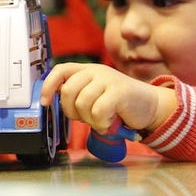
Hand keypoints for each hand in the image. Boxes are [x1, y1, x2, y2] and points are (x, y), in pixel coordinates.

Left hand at [40, 62, 176, 135]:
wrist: (151, 106)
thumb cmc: (119, 105)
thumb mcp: (95, 96)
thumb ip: (77, 96)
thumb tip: (52, 103)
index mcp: (87, 70)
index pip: (60, 71)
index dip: (48, 86)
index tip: (44, 102)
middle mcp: (96, 71)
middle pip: (67, 91)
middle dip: (72, 111)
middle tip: (86, 118)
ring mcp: (108, 79)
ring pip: (82, 103)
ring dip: (90, 120)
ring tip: (103, 120)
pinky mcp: (119, 91)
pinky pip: (98, 111)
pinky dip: (102, 124)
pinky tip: (111, 123)